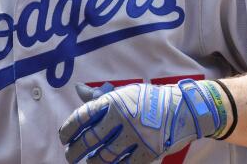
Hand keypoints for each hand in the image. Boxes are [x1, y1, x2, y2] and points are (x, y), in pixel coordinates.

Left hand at [58, 80, 227, 162]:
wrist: (183, 109)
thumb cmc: (149, 100)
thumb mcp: (125, 93)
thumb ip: (100, 96)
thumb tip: (78, 90)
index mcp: (114, 101)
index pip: (83, 116)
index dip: (69, 128)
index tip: (64, 137)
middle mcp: (122, 118)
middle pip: (91, 139)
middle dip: (76, 150)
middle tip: (70, 155)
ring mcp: (136, 136)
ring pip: (105, 156)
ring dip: (93, 162)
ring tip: (88, 162)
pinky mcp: (148, 151)